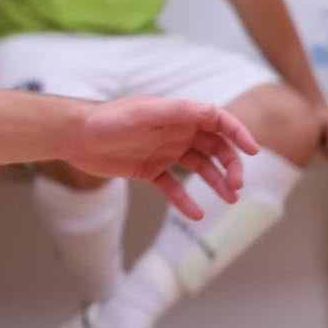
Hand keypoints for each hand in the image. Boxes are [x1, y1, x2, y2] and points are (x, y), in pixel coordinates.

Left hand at [63, 99, 258, 221]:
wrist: (75, 136)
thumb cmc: (108, 120)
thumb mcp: (145, 113)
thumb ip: (178, 112)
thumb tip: (212, 113)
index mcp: (179, 115)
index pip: (218, 121)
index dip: (238, 134)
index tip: (253, 151)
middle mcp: (177, 133)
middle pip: (216, 148)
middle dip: (231, 166)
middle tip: (236, 186)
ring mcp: (165, 152)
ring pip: (201, 168)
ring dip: (216, 183)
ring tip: (229, 199)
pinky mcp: (151, 171)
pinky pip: (175, 188)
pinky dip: (186, 201)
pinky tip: (196, 215)